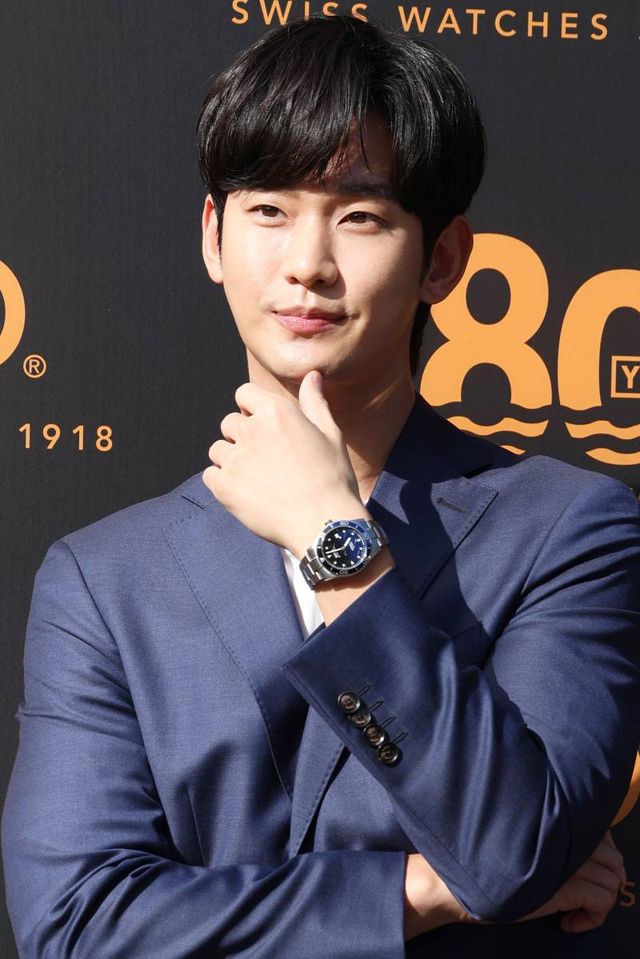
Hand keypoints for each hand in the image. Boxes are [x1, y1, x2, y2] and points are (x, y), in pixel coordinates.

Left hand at [203, 372, 363, 554]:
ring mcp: (235, 458)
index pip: (244, 394)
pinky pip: (210, 475)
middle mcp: (252, 430)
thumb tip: (312, 375)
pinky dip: (223, 483)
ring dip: (231, 461)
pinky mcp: (224, 486)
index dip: (251, 409)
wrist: (324, 523)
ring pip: (218, 450)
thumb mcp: (331, 435)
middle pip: (229, 423)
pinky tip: (246, 494)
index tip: (264, 428)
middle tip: (266, 462)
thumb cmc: (333, 478)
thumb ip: (314, 402)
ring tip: (257, 480)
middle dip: (242, 438)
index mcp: (277, 411)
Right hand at [404, 831, 625, 940]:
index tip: (580, 871)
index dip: (599, 853)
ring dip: (599, 900)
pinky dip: (593, 917)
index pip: (601, 831)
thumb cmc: (479, 862)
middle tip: (581, 894)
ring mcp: (566, 861)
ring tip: (573, 909)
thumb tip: (575, 847)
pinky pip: (602, 901)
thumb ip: (543, 836)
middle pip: (613, 856)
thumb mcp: (516, 842)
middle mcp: (564, 836)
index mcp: (552, 820)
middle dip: (606, 879)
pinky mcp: (563, 886)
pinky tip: (567, 923)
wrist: (454, 882)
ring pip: (612, 879)